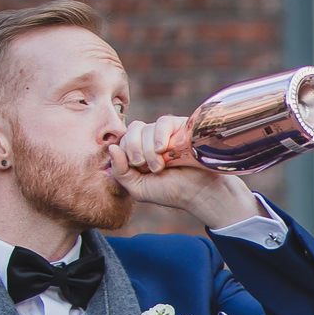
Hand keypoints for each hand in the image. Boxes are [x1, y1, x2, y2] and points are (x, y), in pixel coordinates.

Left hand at [106, 116, 259, 226]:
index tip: (137, 168)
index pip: (122, 139)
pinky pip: (162, 122)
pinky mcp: (181, 127)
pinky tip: (164, 149)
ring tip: (161, 165)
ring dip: (148, 149)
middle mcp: (151, 140)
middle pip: (131, 130)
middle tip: (147, 167)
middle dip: (134, 150)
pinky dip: (159, 135)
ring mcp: (166, 133)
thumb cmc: (172, 192)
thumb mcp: (138, 188)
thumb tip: (112, 147)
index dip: (125, 151)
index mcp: (140, 151)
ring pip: (145, 128)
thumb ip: (119, 172)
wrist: (201, 192)